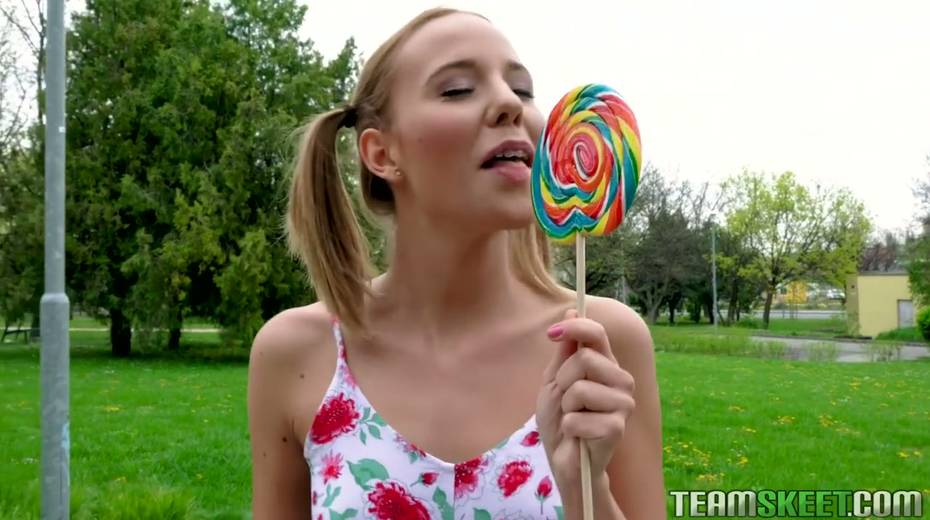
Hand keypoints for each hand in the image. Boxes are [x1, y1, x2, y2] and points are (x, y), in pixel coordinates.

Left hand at [536, 308, 636, 486]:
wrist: (565, 459)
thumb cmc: (560, 419)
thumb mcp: (554, 380)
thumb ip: (564, 351)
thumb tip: (570, 310)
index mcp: (605, 365)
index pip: (597, 334)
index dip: (575, 327)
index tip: (551, 333)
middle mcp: (620, 380)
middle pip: (585, 359)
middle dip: (563, 380)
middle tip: (566, 401)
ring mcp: (623, 403)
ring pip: (581, 388)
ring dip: (566, 407)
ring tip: (573, 419)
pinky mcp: (617, 427)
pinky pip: (578, 417)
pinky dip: (569, 427)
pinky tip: (578, 436)